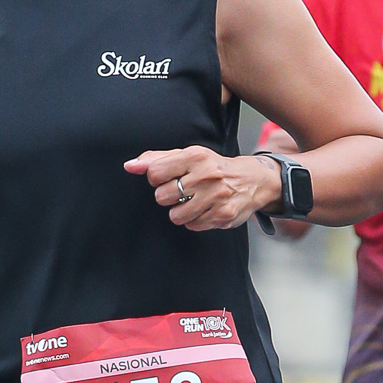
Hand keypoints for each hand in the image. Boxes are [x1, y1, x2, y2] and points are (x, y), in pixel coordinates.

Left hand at [125, 146, 281, 232]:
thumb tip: (129, 166)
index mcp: (195, 156)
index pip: (154, 173)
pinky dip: (195, 220)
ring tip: (194, 201)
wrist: (253, 180)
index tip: (168, 178)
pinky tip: (206, 209)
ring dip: (181, 211)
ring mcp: (216, 197)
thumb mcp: (187, 156)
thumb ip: (156, 159)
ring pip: (176, 216)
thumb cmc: (213, 167)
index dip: (156, 179)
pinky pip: (193, 226)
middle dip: (168, 196)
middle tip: (184, 191)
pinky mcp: (223, 215)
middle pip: (162, 197)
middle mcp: (207, 175)